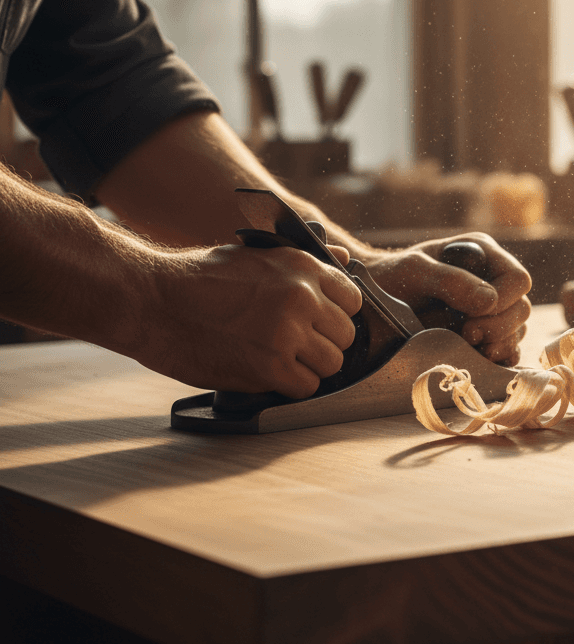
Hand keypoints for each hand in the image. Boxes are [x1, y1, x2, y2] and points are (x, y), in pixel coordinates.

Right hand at [139, 243, 361, 397]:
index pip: (353, 300)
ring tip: (280, 360)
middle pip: (345, 336)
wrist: (150, 300)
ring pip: (331, 364)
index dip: (335, 314)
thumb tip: (342, 259)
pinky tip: (268, 374)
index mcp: (302, 267)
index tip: (317, 322)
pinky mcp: (269, 367)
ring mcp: (287, 333)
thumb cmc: (197, 278)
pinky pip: (306, 388)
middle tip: (294, 345)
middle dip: (323, 343)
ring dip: (309, 367)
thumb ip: (303, 264)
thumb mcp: (256, 255)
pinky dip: (290, 387)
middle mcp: (302, 298)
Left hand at [360, 232, 531, 364]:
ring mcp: (491, 313)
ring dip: (499, 344)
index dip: (504, 300)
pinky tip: (481, 359)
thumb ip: (451, 281)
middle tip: (468, 334)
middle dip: (499, 326)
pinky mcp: (484, 338)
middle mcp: (494, 282)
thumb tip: (490, 301)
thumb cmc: (393, 278)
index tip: (473, 315)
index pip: (517, 279)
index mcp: (483, 256)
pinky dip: (499, 358)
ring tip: (470, 346)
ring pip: (517, 332)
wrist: (374, 303)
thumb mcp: (415, 271)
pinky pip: (507, 351)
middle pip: (521, 309)